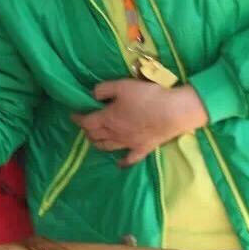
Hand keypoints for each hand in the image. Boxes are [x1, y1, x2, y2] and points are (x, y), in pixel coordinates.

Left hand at [71, 81, 208, 166]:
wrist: (174, 112)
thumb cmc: (147, 97)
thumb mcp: (122, 86)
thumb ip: (103, 90)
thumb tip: (92, 96)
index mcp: (107, 119)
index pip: (87, 122)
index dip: (78, 119)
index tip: (74, 115)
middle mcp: (115, 134)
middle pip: (95, 136)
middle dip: (87, 131)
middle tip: (85, 125)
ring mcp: (129, 144)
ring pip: (108, 147)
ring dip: (98, 143)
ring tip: (95, 140)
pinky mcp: (143, 148)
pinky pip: (130, 159)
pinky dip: (122, 162)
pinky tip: (119, 163)